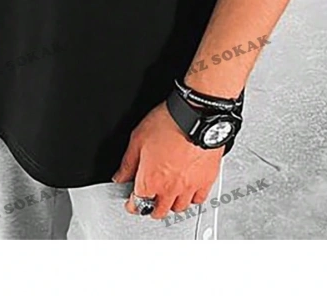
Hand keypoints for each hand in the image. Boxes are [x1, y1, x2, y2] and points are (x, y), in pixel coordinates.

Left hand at [112, 102, 222, 219]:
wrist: (196, 116)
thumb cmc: (168, 123)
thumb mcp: (138, 138)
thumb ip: (128, 163)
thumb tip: (120, 177)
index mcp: (150, 180)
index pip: (137, 204)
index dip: (131, 204)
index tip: (131, 202)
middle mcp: (170, 188)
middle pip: (158, 211)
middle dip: (150, 208)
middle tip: (148, 201)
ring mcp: (189, 186)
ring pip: (179, 208)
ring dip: (170, 205)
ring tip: (167, 196)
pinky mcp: (206, 180)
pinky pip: (198, 200)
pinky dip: (192, 199)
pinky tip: (188, 191)